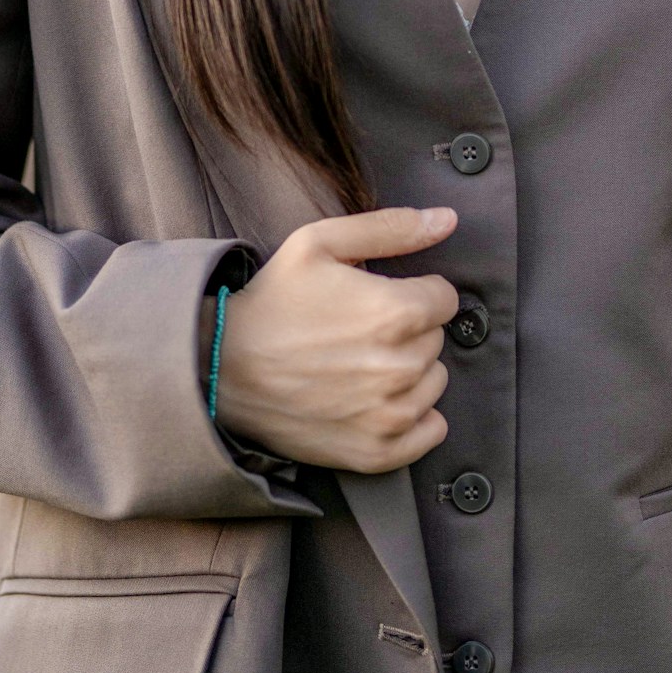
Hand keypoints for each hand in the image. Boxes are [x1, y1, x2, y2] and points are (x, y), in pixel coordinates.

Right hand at [215, 206, 460, 472]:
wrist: (223, 368)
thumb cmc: (274, 301)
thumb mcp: (321, 242)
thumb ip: (392, 227)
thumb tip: (448, 220)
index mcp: (395, 312)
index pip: (445, 299)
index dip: (415, 292)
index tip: (381, 297)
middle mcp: (400, 366)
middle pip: (436, 340)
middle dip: (409, 330)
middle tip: (361, 330)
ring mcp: (390, 415)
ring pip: (434, 382)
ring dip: (411, 371)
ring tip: (363, 363)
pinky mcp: (376, 452)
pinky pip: (431, 432)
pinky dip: (416, 418)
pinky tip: (379, 400)